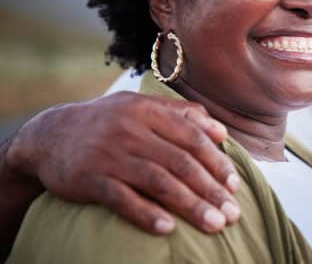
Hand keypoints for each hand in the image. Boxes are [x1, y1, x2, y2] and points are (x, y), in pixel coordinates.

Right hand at [6, 91, 239, 234]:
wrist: (52, 133)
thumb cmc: (108, 121)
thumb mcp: (141, 106)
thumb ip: (181, 113)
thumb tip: (220, 130)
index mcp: (147, 110)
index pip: (191, 137)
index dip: (216, 161)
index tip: (234, 184)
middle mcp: (131, 129)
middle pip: (180, 161)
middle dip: (210, 189)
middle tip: (233, 213)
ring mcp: (110, 153)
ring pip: (157, 181)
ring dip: (189, 205)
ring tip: (214, 224)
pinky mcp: (90, 178)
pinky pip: (122, 199)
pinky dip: (146, 214)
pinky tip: (168, 230)